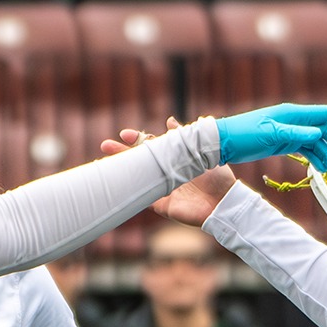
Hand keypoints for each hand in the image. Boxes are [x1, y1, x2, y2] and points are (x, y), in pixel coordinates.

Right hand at [101, 118, 235, 226]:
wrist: (223, 202)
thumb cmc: (216, 176)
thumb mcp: (200, 151)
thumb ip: (184, 137)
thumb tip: (169, 121)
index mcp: (174, 158)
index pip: (150, 146)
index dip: (137, 139)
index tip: (124, 134)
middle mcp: (165, 172)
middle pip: (138, 160)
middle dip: (121, 152)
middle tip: (105, 145)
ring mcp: (160, 188)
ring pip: (136, 178)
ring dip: (121, 171)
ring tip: (103, 164)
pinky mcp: (160, 205)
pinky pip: (141, 198)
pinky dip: (129, 192)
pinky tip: (116, 185)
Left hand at [215, 103, 326, 174]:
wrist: (225, 142)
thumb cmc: (245, 133)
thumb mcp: (270, 134)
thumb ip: (295, 134)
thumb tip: (319, 134)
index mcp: (293, 114)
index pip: (325, 112)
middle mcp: (296, 121)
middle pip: (326, 131)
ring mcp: (291, 132)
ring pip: (317, 144)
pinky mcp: (285, 144)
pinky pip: (307, 151)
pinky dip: (316, 160)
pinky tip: (324, 170)